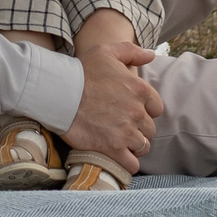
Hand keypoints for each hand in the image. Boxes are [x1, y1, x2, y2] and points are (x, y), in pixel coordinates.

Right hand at [60, 38, 161, 171]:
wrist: (59, 93)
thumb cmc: (82, 71)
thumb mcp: (106, 52)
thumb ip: (132, 51)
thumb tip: (151, 55)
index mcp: (140, 90)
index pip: (156, 108)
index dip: (145, 110)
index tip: (132, 111)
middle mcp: (137, 112)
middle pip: (150, 129)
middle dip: (139, 129)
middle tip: (123, 127)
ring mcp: (126, 132)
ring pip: (143, 147)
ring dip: (134, 146)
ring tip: (120, 142)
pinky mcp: (113, 149)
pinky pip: (131, 164)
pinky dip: (128, 163)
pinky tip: (119, 157)